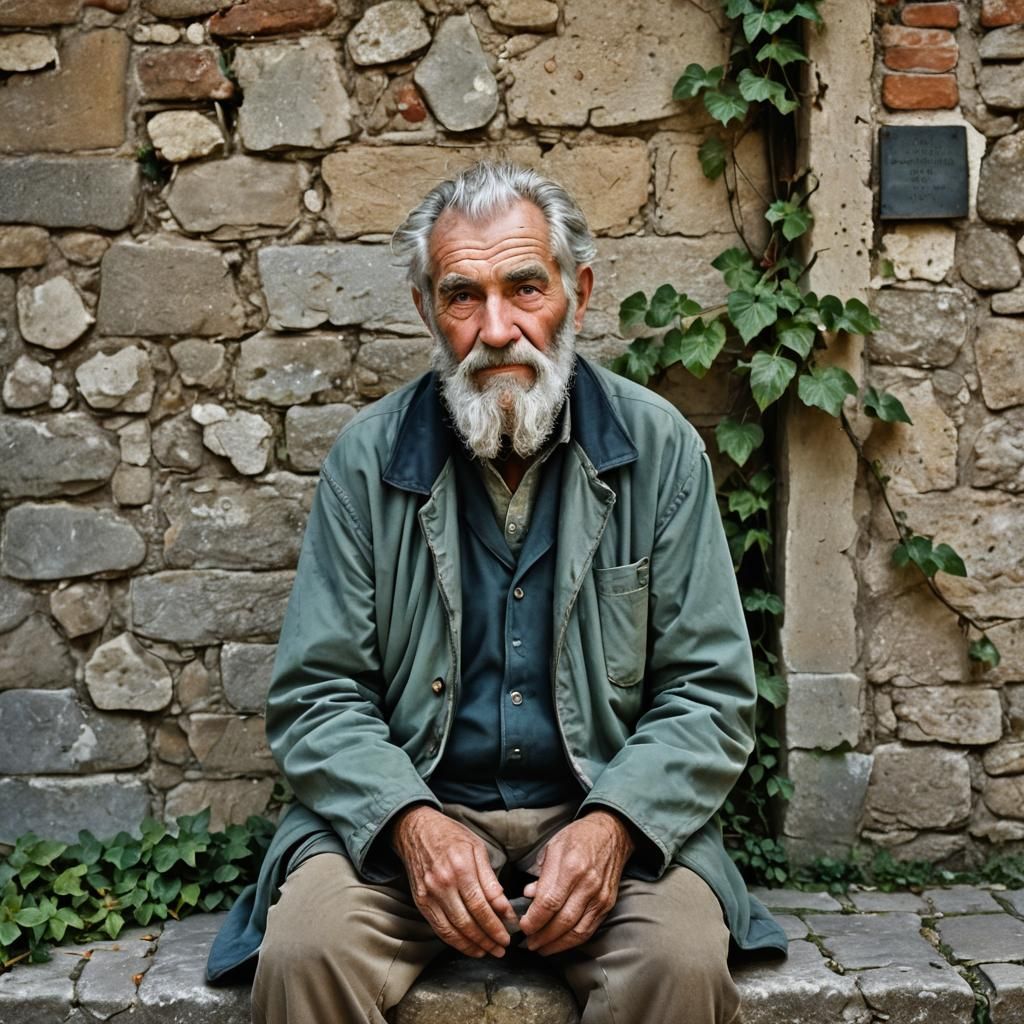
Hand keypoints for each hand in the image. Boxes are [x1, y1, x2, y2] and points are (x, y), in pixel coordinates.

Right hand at [392, 805, 513, 957]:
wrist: (416, 829)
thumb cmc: (451, 836)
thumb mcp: (476, 848)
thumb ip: (489, 879)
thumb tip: (504, 906)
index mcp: (460, 867)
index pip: (481, 904)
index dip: (496, 923)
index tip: (509, 933)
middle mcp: (443, 883)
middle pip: (468, 921)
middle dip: (488, 938)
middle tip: (502, 948)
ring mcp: (429, 895)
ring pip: (453, 930)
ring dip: (473, 945)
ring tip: (489, 951)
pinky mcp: (421, 902)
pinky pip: (439, 928)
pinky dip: (455, 942)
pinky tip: (469, 946)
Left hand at [519, 810, 634, 955]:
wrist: (612, 833)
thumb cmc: (578, 837)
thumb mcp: (554, 846)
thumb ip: (541, 874)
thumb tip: (529, 897)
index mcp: (572, 866)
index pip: (549, 902)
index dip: (534, 919)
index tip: (522, 926)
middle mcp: (588, 884)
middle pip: (563, 920)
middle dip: (542, 936)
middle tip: (527, 943)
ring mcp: (600, 897)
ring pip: (577, 930)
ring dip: (556, 944)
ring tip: (540, 948)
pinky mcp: (607, 904)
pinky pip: (589, 930)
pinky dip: (572, 941)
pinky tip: (559, 943)